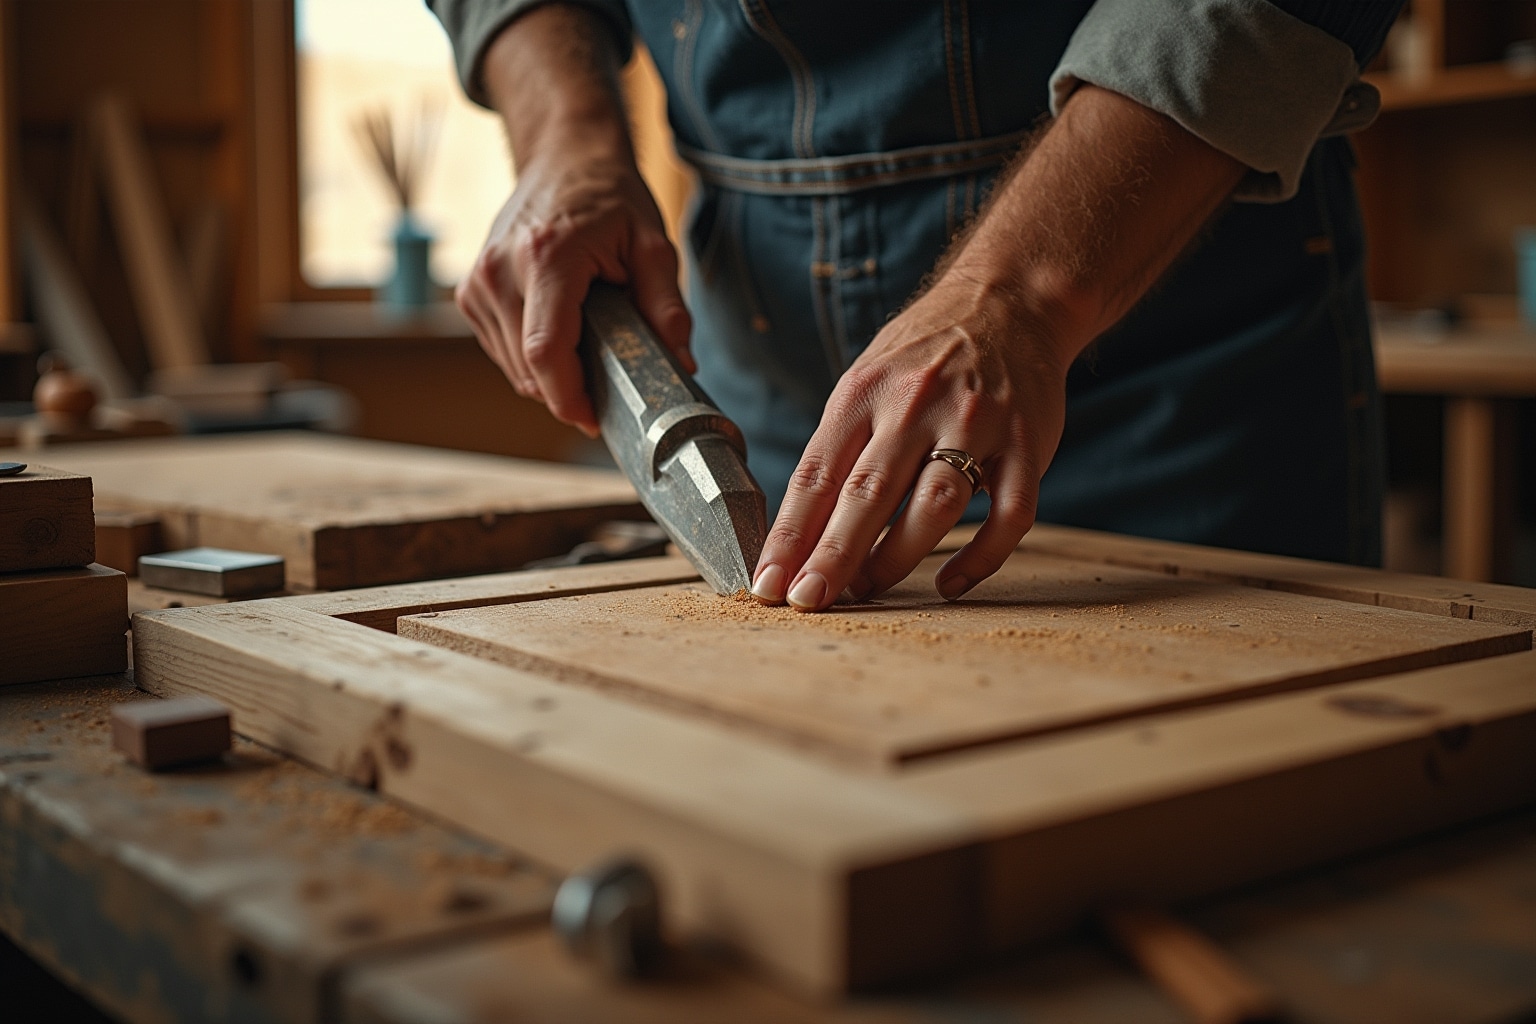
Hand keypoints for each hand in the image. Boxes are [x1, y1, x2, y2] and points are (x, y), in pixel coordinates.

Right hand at [456, 4, 690, 436]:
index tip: (597, 420)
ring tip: (587, 347)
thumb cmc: (609, 198)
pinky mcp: (470, 294)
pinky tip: (561, 333)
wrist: (564, 157)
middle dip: (570, 391)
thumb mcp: (652, 245)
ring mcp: (478, 283)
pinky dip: (531, 359)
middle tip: (609, 386)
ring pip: (513, 367)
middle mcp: (501, 272)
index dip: (570, 399)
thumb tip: (681, 363)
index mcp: (547, 258)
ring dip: (551, 376)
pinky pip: (502, 352)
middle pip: (529, 368)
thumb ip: (667, 306)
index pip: (546, 352)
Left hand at [749, 271, 1070, 610]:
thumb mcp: (866, 380)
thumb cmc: (924, 354)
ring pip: (933, 507)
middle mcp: (917, 406)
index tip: (769, 582)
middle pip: (867, 494)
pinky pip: (1009, 516)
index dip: (790, 535)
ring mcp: (977, 425)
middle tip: (806, 601)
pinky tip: (950, 583)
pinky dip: (980, 558)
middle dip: (832, 555)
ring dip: (896, 558)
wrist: (1011, 300)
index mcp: (865, 392)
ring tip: (866, 592)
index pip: (816, 475)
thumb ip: (838, 448)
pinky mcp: (1028, 446)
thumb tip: (801, 532)